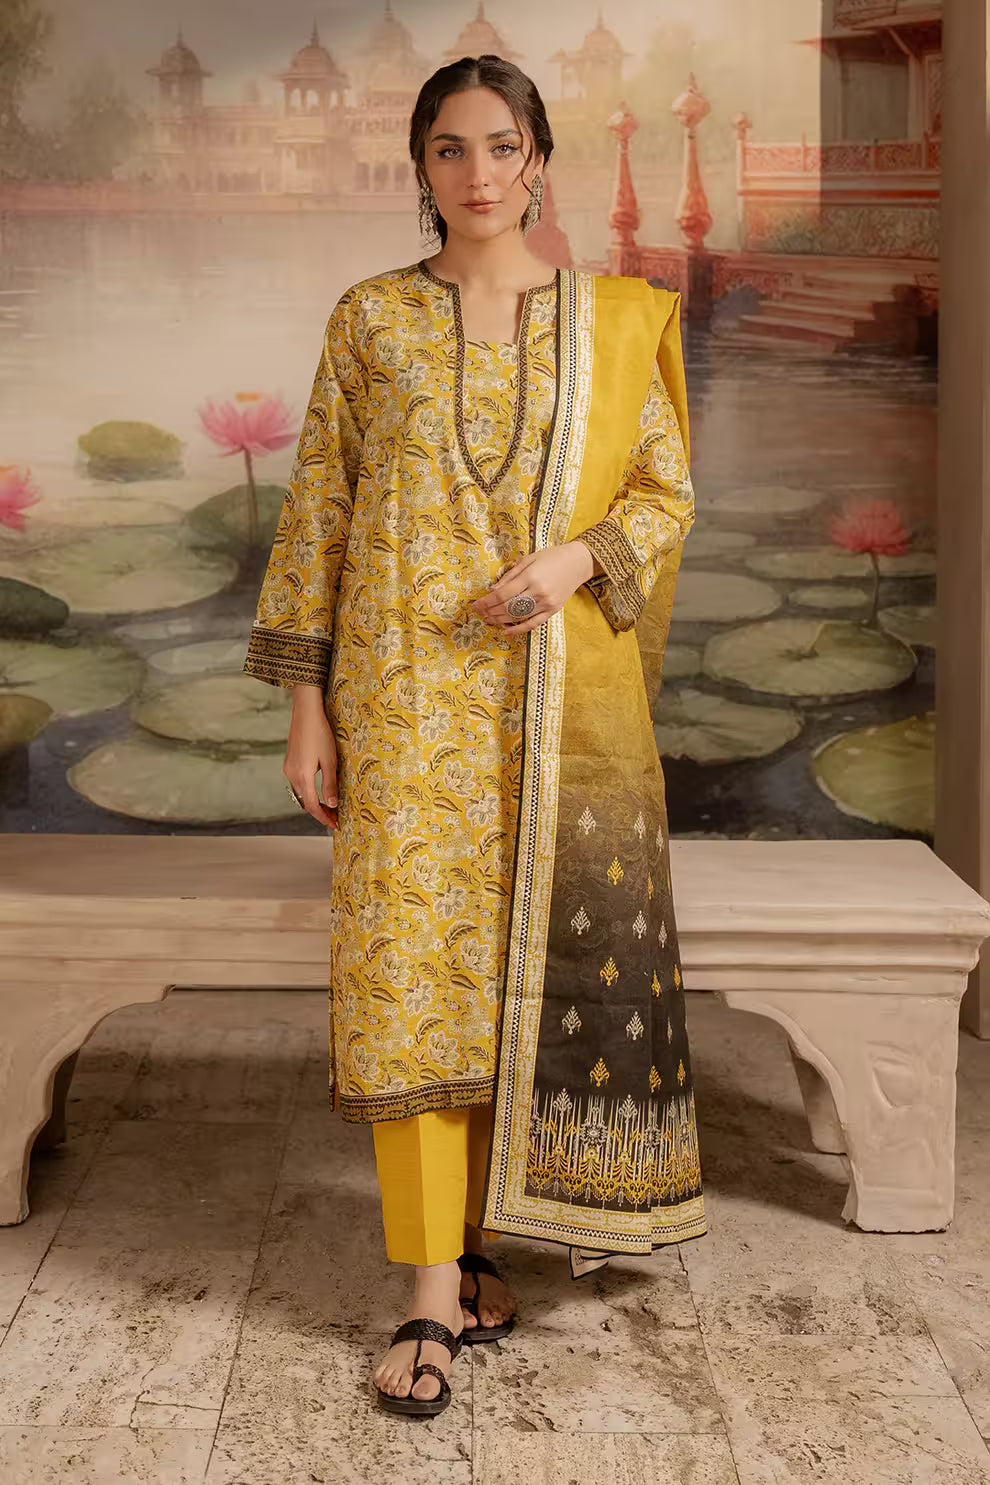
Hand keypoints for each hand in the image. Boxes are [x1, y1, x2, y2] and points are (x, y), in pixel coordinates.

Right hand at [285, 686, 338, 827]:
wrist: (306, 713)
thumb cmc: (320, 734)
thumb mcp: (329, 761)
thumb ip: (329, 784)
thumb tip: (332, 805)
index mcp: (302, 776)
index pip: (312, 805)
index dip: (323, 817)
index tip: (335, 825)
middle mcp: (291, 774)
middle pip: (305, 801)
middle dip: (320, 812)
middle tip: (336, 819)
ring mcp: (289, 767)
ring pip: (302, 792)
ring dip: (315, 802)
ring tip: (330, 807)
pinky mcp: (290, 761)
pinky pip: (299, 782)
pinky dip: (309, 791)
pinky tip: (319, 790)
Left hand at [471, 542, 596, 633]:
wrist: (578, 563)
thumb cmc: (551, 557)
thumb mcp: (528, 560)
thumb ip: (510, 576)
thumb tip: (492, 591)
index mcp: (530, 577)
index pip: (502, 594)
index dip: (487, 601)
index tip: (476, 604)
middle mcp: (538, 592)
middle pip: (508, 607)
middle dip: (491, 612)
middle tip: (479, 613)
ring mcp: (546, 604)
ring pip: (518, 617)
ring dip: (500, 621)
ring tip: (488, 620)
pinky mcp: (552, 611)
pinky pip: (533, 624)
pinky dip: (518, 629)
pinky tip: (506, 631)